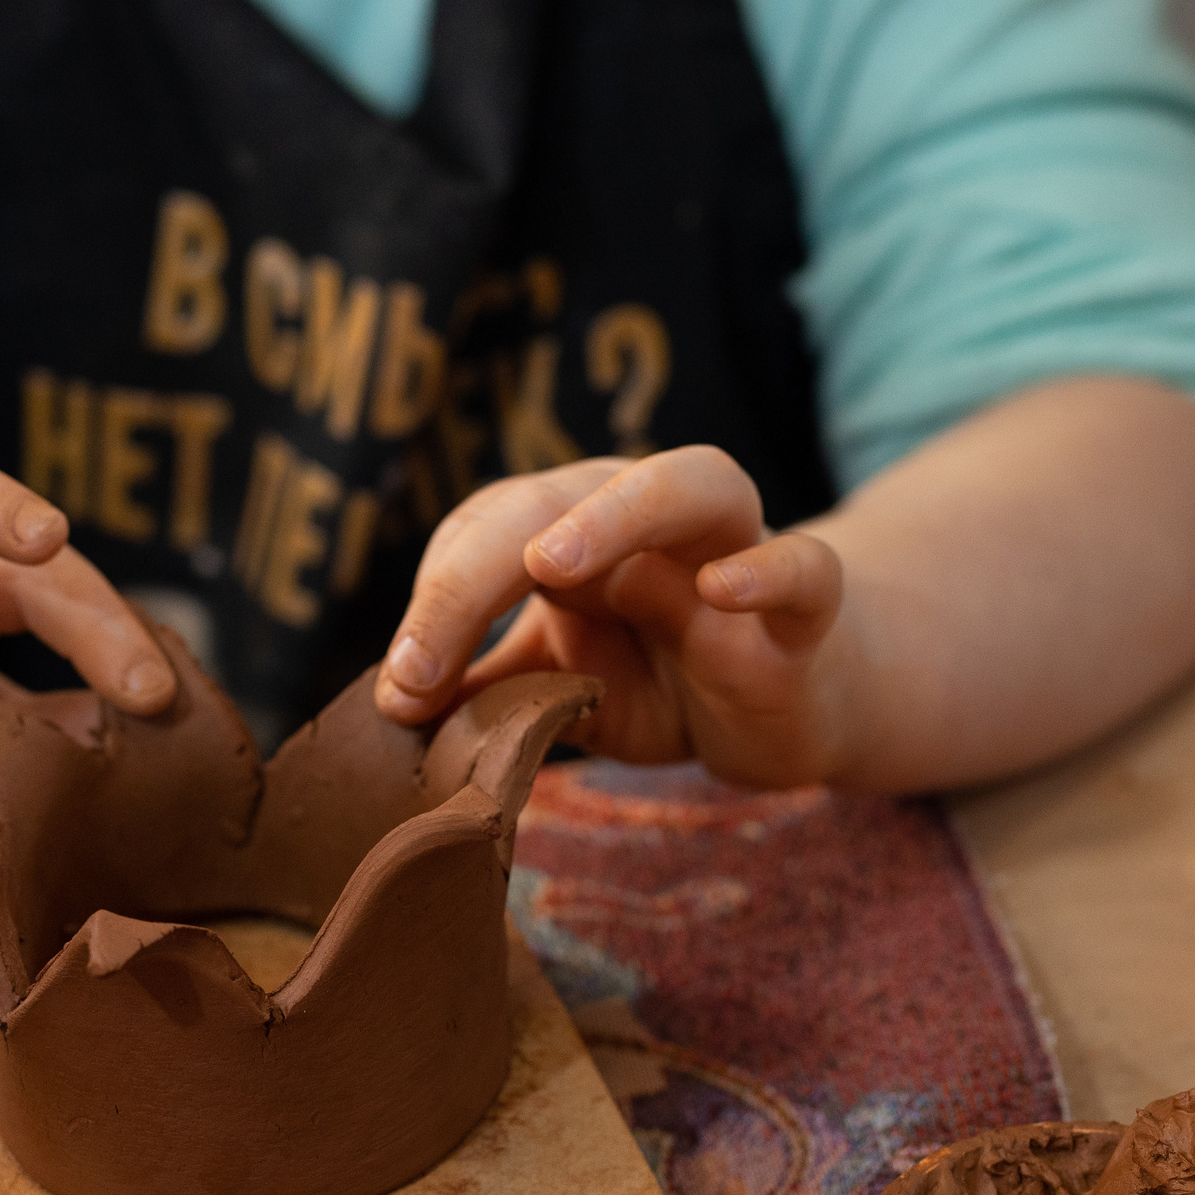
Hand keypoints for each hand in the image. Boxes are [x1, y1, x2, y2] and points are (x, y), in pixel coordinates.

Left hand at [373, 446, 856, 788]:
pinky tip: (721, 590)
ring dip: (612, 512)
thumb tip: (389, 706)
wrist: (780, 711)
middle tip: (419, 662)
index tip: (400, 692)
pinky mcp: (806, 607)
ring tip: (547, 560)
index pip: (484, 532)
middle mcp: (645, 519)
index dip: (433, 605)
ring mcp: (731, 551)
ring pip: (692, 483)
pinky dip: (768, 569)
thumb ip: (479, 691)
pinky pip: (804, 566)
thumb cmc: (657, 681)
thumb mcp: (552, 693)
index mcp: (570, 531)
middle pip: (555, 499)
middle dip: (473, 572)